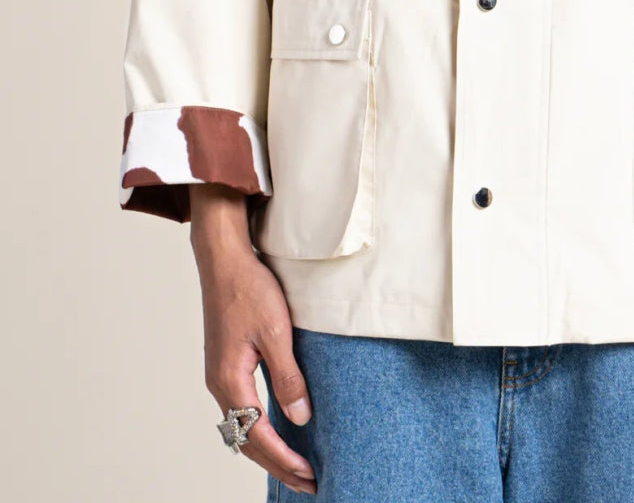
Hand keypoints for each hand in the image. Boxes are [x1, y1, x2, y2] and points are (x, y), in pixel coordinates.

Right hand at [190, 187, 317, 494]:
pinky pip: (241, 410)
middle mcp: (219, 384)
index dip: (284, 460)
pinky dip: (258, 430)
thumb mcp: (276, 331)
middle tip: (307, 483)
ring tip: (294, 467)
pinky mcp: (225, 365)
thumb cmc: (249, 288)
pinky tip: (275, 431)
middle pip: (247, 440)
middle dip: (277, 465)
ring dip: (267, 450)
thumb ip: (288, 376)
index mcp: (230, 381)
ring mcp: (219, 376)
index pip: (258, 436)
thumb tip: (299, 418)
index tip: (308, 476)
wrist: (223, 259)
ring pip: (242, 428)